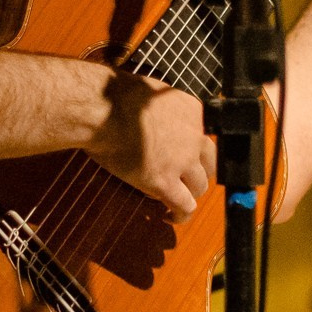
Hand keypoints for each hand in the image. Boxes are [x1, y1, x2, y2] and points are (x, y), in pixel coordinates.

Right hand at [90, 72, 214, 217]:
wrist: (102, 110)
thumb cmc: (115, 98)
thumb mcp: (153, 95)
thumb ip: (166, 113)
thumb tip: (158, 123)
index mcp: (194, 112)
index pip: (204, 139)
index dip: (194, 153)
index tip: (183, 160)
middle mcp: (195, 137)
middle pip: (209, 165)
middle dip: (196, 175)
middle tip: (182, 181)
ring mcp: (183, 161)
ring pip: (199, 187)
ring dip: (187, 194)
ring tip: (172, 198)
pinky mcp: (166, 182)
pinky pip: (184, 206)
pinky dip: (179, 214)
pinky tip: (169, 216)